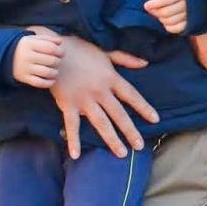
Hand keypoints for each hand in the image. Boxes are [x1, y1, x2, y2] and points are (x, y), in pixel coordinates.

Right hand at [11, 32, 63, 88]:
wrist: (5, 57)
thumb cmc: (25, 47)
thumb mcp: (33, 39)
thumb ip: (48, 39)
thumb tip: (60, 42)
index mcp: (29, 44)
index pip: (50, 48)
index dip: (60, 51)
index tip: (61, 53)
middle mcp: (27, 56)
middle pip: (51, 60)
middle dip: (58, 61)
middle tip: (57, 61)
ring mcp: (25, 68)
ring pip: (47, 72)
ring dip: (55, 72)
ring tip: (55, 71)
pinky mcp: (24, 78)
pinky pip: (40, 83)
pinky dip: (49, 83)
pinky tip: (52, 79)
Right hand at [39, 27, 158, 158]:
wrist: (51, 51)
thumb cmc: (79, 49)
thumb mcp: (105, 52)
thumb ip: (125, 58)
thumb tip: (145, 63)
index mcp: (110, 78)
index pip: (132, 95)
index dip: (144, 107)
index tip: (155, 120)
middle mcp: (100, 91)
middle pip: (119, 114)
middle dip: (130, 131)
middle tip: (139, 146)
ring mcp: (84, 99)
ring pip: (101, 123)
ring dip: (112, 139)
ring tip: (122, 153)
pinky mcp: (67, 104)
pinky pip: (72, 125)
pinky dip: (73, 140)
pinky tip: (76, 155)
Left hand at [139, 0, 187, 33]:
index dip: (155, 3)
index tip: (146, 5)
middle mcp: (188, 3)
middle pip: (167, 12)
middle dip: (156, 12)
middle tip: (150, 9)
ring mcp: (191, 14)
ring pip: (171, 21)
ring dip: (162, 19)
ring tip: (159, 14)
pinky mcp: (192, 24)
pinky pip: (176, 28)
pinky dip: (169, 26)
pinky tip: (166, 21)